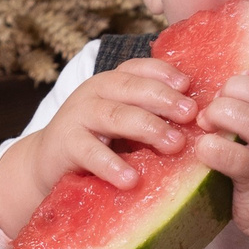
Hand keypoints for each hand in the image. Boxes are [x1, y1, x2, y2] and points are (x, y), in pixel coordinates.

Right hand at [0, 56, 199, 237]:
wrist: (47, 163)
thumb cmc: (97, 142)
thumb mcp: (125, 123)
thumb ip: (153, 116)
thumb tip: (202, 120)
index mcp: (113, 82)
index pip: (140, 68)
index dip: (164, 73)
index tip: (188, 85)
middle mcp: (95, 92)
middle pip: (131, 88)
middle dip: (164, 99)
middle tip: (191, 114)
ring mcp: (78, 115)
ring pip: (116, 116)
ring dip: (148, 128)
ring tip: (174, 144)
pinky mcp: (65, 144)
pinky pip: (91, 153)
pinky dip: (112, 165)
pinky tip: (131, 179)